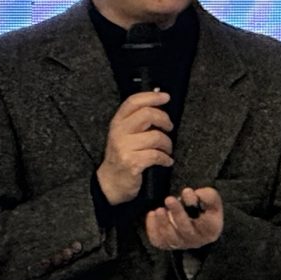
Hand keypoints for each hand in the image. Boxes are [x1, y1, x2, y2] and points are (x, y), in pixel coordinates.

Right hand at [96, 90, 173, 206]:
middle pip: (147, 114)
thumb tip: (158, 105)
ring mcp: (124, 147)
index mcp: (117, 123)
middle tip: (169, 127)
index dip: (152, 96)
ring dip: (167, 144)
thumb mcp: (124, 135)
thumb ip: (136, 121)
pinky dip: (166, 159)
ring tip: (166, 150)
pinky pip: (157, 155)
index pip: (134, 102)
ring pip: (156, 137)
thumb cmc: (121, 157)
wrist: (111, 183)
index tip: (165, 97)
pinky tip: (166, 161)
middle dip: (164, 120)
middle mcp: (119, 133)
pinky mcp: (132, 162)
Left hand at [145, 187, 223, 252]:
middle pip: (186, 230)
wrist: (190, 216)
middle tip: (169, 199)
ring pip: (171, 238)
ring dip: (163, 223)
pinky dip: (153, 229)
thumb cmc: (202, 206)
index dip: (194, 207)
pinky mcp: (167, 245)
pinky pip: (158, 241)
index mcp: (211, 229)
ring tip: (159, 209)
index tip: (186, 191)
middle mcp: (197, 240)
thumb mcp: (209, 197)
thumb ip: (206, 195)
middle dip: (177, 213)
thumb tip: (189, 194)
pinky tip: (152, 214)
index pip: (205, 222)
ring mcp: (181, 244)